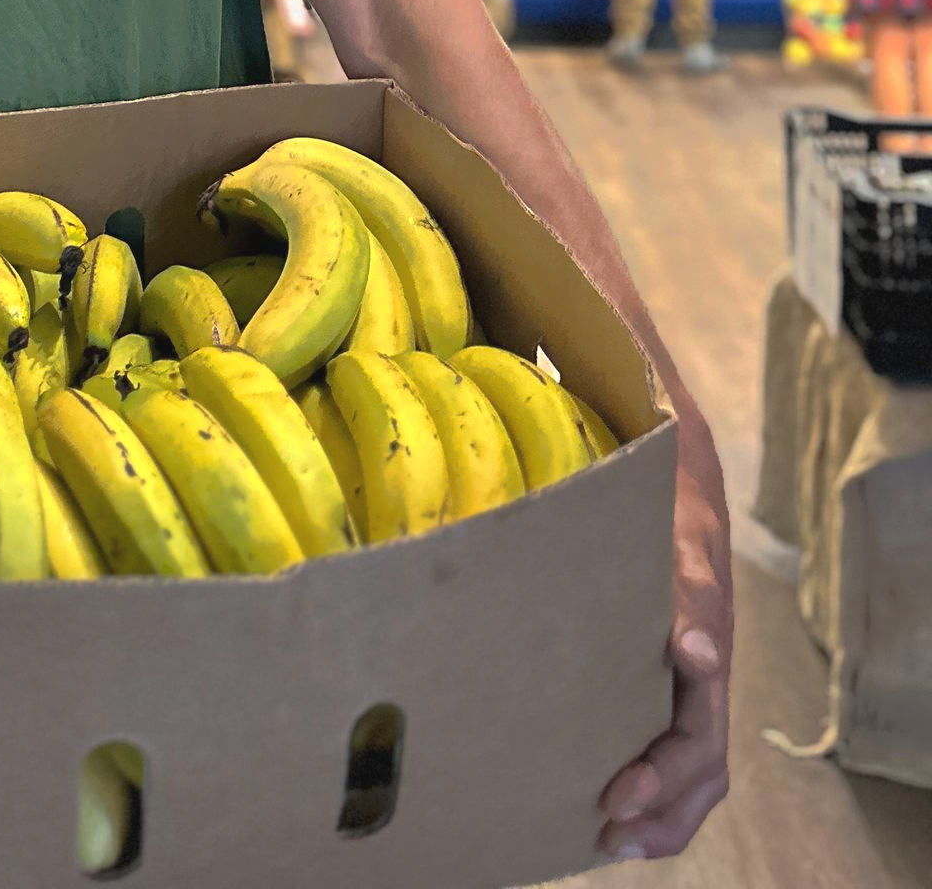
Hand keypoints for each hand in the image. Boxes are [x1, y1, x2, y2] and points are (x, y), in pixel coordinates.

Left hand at [597, 423, 731, 859]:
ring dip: (657, 813)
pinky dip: (648, 788)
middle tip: (605, 829)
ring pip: (694, 770)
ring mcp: (687, 679)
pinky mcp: (661, 673)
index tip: (618, 795)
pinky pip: (667, 745)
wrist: (679, 470)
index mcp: (708, 651)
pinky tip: (602, 803)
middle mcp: (704, 674)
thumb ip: (690, 588)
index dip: (663, 778)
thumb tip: (700, 655)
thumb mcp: (679, 537)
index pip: (702, 739)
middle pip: (702, 769)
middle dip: (658, 810)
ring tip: (606, 841)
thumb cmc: (671, 505)